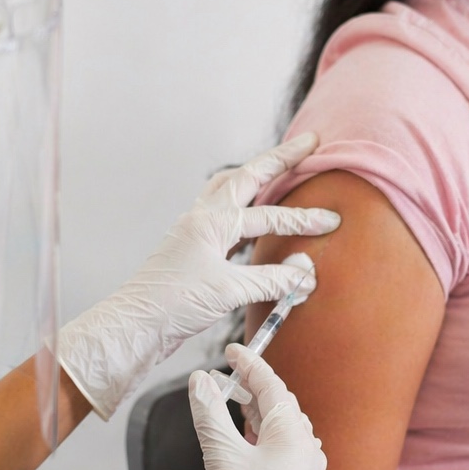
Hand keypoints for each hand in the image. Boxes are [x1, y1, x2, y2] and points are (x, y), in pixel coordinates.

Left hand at [57, 133, 336, 418]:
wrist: (135, 326)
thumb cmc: (175, 304)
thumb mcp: (229, 291)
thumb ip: (272, 280)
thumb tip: (306, 275)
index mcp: (211, 222)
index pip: (268, 216)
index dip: (303, 220)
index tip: (332, 221)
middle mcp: (201, 219)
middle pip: (246, 177)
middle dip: (279, 160)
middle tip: (309, 143)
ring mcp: (194, 232)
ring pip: (229, 191)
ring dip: (255, 178)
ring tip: (278, 167)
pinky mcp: (192, 251)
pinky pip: (223, 218)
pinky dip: (243, 210)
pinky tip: (253, 220)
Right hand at [188, 344, 326, 469]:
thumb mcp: (219, 456)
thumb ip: (209, 413)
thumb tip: (201, 381)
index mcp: (295, 436)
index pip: (272, 386)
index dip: (249, 364)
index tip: (231, 350)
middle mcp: (309, 452)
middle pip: (281, 407)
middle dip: (255, 389)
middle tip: (229, 375)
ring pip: (284, 432)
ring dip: (260, 415)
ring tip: (236, 406)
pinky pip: (286, 455)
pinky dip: (265, 441)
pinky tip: (248, 446)